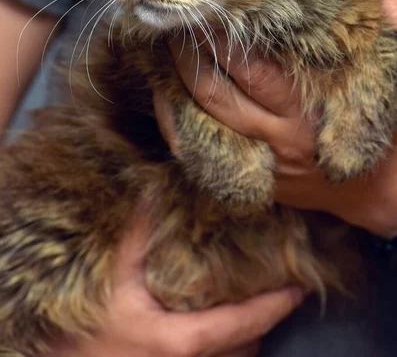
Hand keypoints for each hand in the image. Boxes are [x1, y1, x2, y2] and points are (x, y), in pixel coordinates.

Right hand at [48, 216, 304, 356]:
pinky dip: (226, 350)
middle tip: (280, 289)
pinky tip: (220, 328)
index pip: (240, 325)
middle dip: (265, 322)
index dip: (273, 307)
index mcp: (180, 342)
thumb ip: (137, 230)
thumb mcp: (113, 274)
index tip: (299, 290)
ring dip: (247, 338)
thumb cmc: (85, 325)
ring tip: (257, 306)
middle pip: (244, 350)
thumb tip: (153, 184)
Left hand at [157, 0, 396, 237]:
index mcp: (307, 108)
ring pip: (202, 117)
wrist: (381, 191)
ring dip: (177, 80)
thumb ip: (393, 37)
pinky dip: (176, 121)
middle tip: (177, 20)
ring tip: (166, 46)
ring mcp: (259, 159)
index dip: (224, 37)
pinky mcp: (250, 174)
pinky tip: (165, 93)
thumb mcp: (390, 81)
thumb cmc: (385, 126)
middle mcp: (276, 135)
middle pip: (216, 90)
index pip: (252, 68)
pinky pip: (198, 150)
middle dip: (191, 52)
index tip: (208, 8)